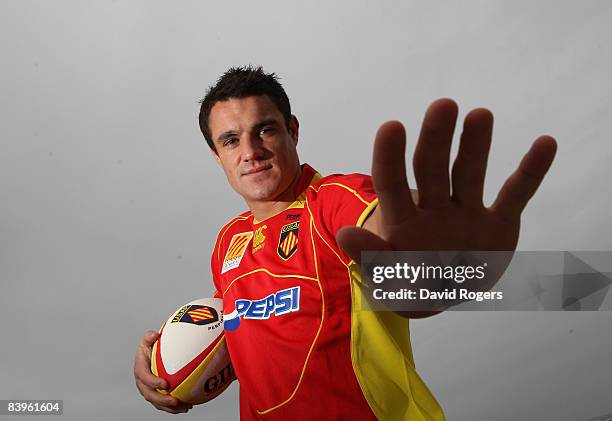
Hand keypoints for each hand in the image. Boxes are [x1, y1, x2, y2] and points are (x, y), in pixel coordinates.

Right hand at [134, 331, 192, 413]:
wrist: (153, 355)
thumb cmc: (152, 345)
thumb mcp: (148, 339)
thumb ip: (149, 336)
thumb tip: (154, 335)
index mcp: (140, 370)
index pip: (144, 378)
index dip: (153, 382)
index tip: (165, 384)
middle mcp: (143, 383)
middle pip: (150, 395)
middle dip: (162, 401)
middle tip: (175, 400)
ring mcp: (150, 391)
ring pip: (158, 403)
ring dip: (171, 408)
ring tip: (185, 407)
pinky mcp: (158, 396)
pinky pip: (166, 404)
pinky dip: (177, 407)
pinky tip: (189, 405)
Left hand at [337, 99, 556, 309]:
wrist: (439, 295)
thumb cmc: (406, 284)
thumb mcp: (386, 280)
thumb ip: (372, 259)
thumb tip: (345, 235)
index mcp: (402, 221)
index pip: (391, 184)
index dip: (389, 158)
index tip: (391, 126)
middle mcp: (433, 209)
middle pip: (431, 169)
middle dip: (436, 140)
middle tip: (443, 106)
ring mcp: (466, 214)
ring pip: (468, 174)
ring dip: (475, 146)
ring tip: (480, 115)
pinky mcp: (498, 224)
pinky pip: (515, 196)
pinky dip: (530, 173)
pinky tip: (545, 143)